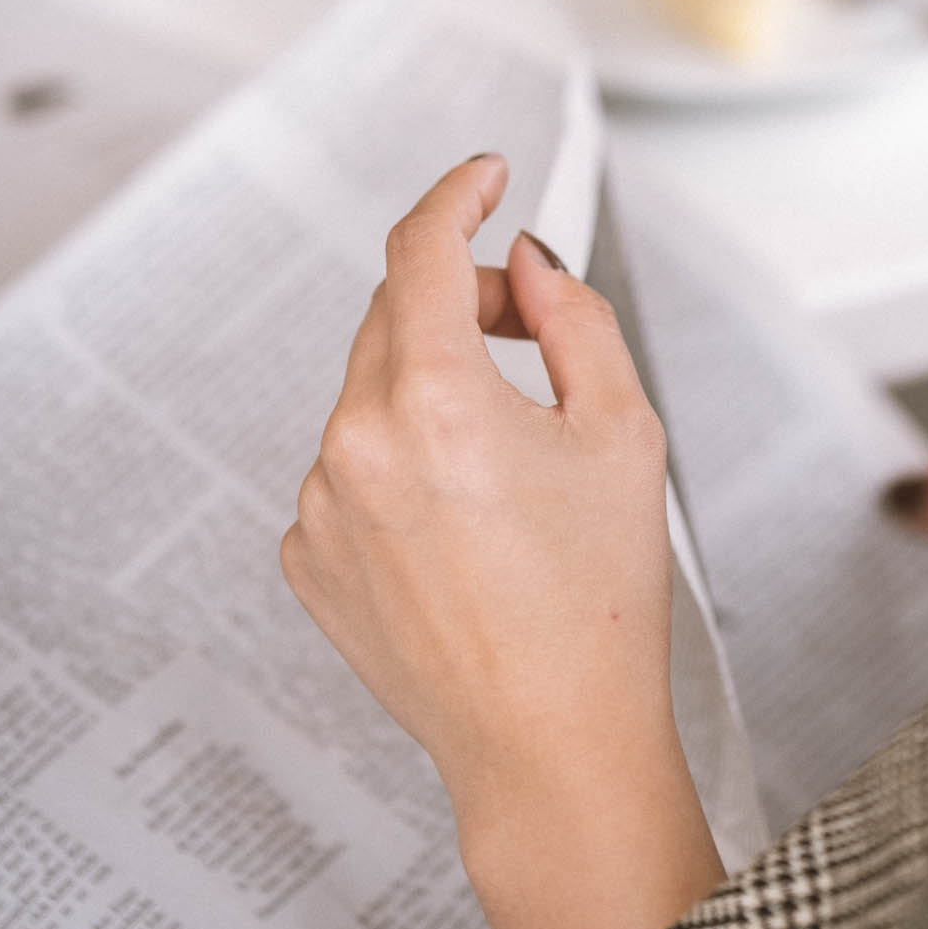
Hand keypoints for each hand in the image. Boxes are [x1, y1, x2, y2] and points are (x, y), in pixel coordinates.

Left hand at [281, 154, 721, 928]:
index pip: (422, 248)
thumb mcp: (622, 433)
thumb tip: (526, 263)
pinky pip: (348, 467)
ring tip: (510, 463)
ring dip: (430, 387)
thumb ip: (571, 317)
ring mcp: (318, 505)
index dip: (458, 195)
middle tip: (529, 326)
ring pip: (370, 393)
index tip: (484, 179)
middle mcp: (354, 443)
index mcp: (434, 399)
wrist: (549, 748)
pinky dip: (398, 460)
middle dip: (462, 298)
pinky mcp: (306, 558)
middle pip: (395, 314)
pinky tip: (464, 524)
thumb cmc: (598, 604)